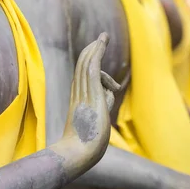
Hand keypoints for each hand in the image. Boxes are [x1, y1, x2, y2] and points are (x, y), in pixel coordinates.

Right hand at [62, 33, 118, 167]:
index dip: (88, 63)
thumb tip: (112, 92)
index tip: (94, 54)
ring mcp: (84, 92)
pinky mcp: (91, 92)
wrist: (78, 152)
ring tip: (104, 37)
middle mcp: (78, 93)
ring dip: (96, 48)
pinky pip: (92, 66)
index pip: (82, 77)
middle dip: (93, 51)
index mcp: (78, 101)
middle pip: (83, 66)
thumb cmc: (86, 145)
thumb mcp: (98, 120)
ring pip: (87, 63)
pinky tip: (101, 42)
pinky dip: (97, 52)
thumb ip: (104, 104)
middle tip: (101, 38)